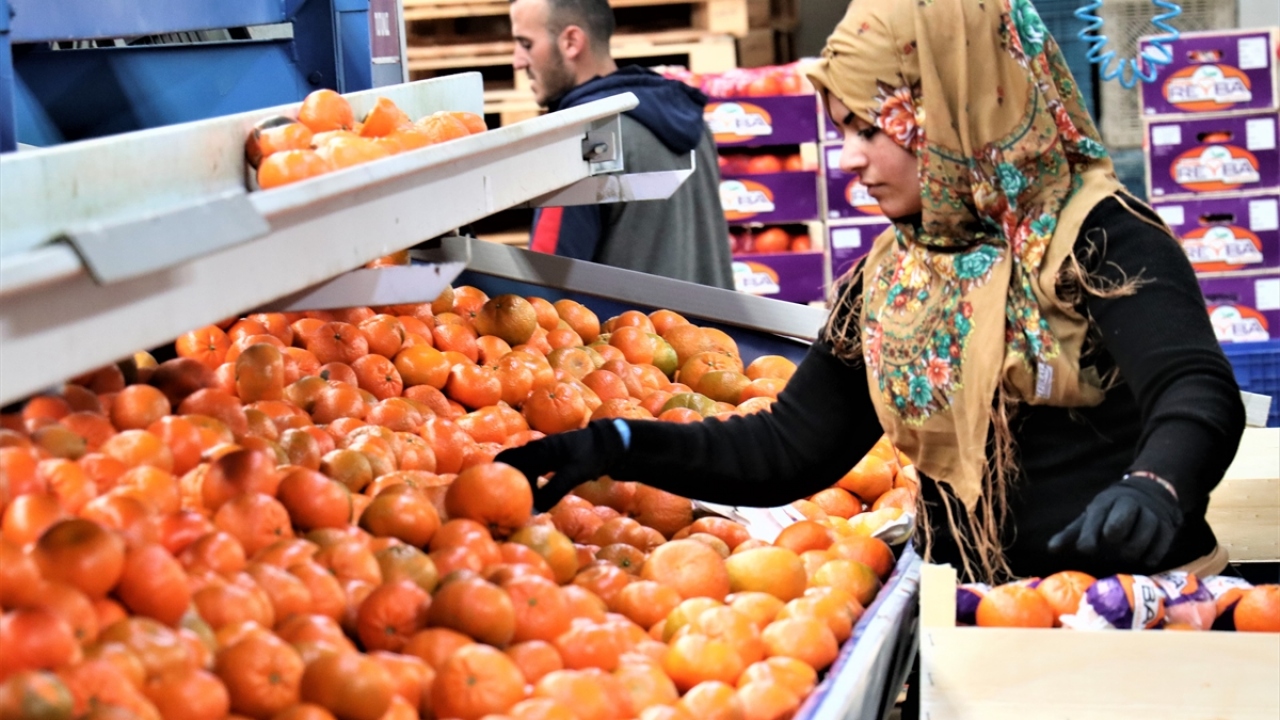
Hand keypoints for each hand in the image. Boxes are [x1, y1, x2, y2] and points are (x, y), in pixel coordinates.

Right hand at [494, 419, 627, 511]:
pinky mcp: (552, 457)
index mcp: (538, 449)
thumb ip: (553, 490)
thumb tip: (534, 510)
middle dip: (507, 479)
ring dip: (519, 481)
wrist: (609, 444)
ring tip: (521, 501)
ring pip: (523, 466)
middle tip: (507, 500)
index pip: (508, 460)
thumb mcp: (573, 474)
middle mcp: (537, 448)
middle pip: (512, 463)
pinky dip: (530, 480)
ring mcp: (544, 451)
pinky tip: (536, 496)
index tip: (498, 494)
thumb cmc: (591, 456)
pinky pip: (533, 468)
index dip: (499, 474)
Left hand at [1047, 475, 1182, 567]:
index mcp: (1107, 502)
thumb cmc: (1110, 512)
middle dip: (1113, 540)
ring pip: (1140, 540)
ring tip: (1125, 553)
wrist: (1149, 494)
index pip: (1097, 518)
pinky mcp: (1167, 528)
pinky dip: (1149, 557)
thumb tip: (1051, 549)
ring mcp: (1151, 515)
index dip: (1089, 536)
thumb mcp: (1091, 517)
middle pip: (1118, 527)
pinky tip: (1142, 558)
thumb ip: (1072, 533)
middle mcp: (1130, 505)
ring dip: (1130, 552)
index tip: (1085, 549)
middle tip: (1110, 546)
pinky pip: (1159, 549)